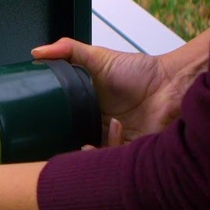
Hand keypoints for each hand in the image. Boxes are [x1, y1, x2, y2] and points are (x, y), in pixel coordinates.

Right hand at [32, 38, 193, 142]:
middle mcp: (98, 127)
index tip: (39, 131)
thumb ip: (67, 50)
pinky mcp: (130, 150)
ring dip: (86, 153)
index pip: (63, 126)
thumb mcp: (97, 56)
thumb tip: (37, 51)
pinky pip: (113, 159)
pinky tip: (115, 128)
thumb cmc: (140, 71)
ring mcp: (113, 140)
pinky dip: (110, 147)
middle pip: (74, 144)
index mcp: (86, 110)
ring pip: (91, 158)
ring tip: (85, 141)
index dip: (51, 132)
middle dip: (65, 149)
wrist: (172, 83)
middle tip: (58, 146)